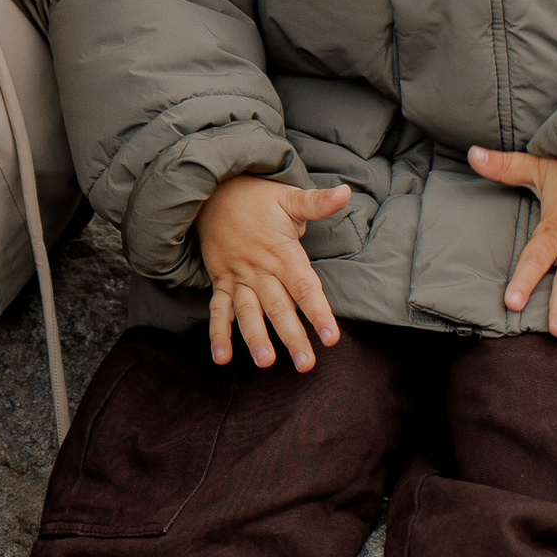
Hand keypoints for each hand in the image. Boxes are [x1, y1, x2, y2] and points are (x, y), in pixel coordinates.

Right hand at [197, 174, 354, 370]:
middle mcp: (259, 269)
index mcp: (281, 252)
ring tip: (266, 362)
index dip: (319, 312)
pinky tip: (221, 358)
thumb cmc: (257, 198)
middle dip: (292, 336)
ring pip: (248, 312)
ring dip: (255, 338)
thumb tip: (345, 192)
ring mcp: (238, 276)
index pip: (304, 287)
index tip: (331, 338)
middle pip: (278, 307)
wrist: (211, 191)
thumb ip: (317, 202)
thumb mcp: (288, 197)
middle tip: (306, 365)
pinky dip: (218, 333)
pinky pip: (218, 309)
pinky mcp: (221, 280)